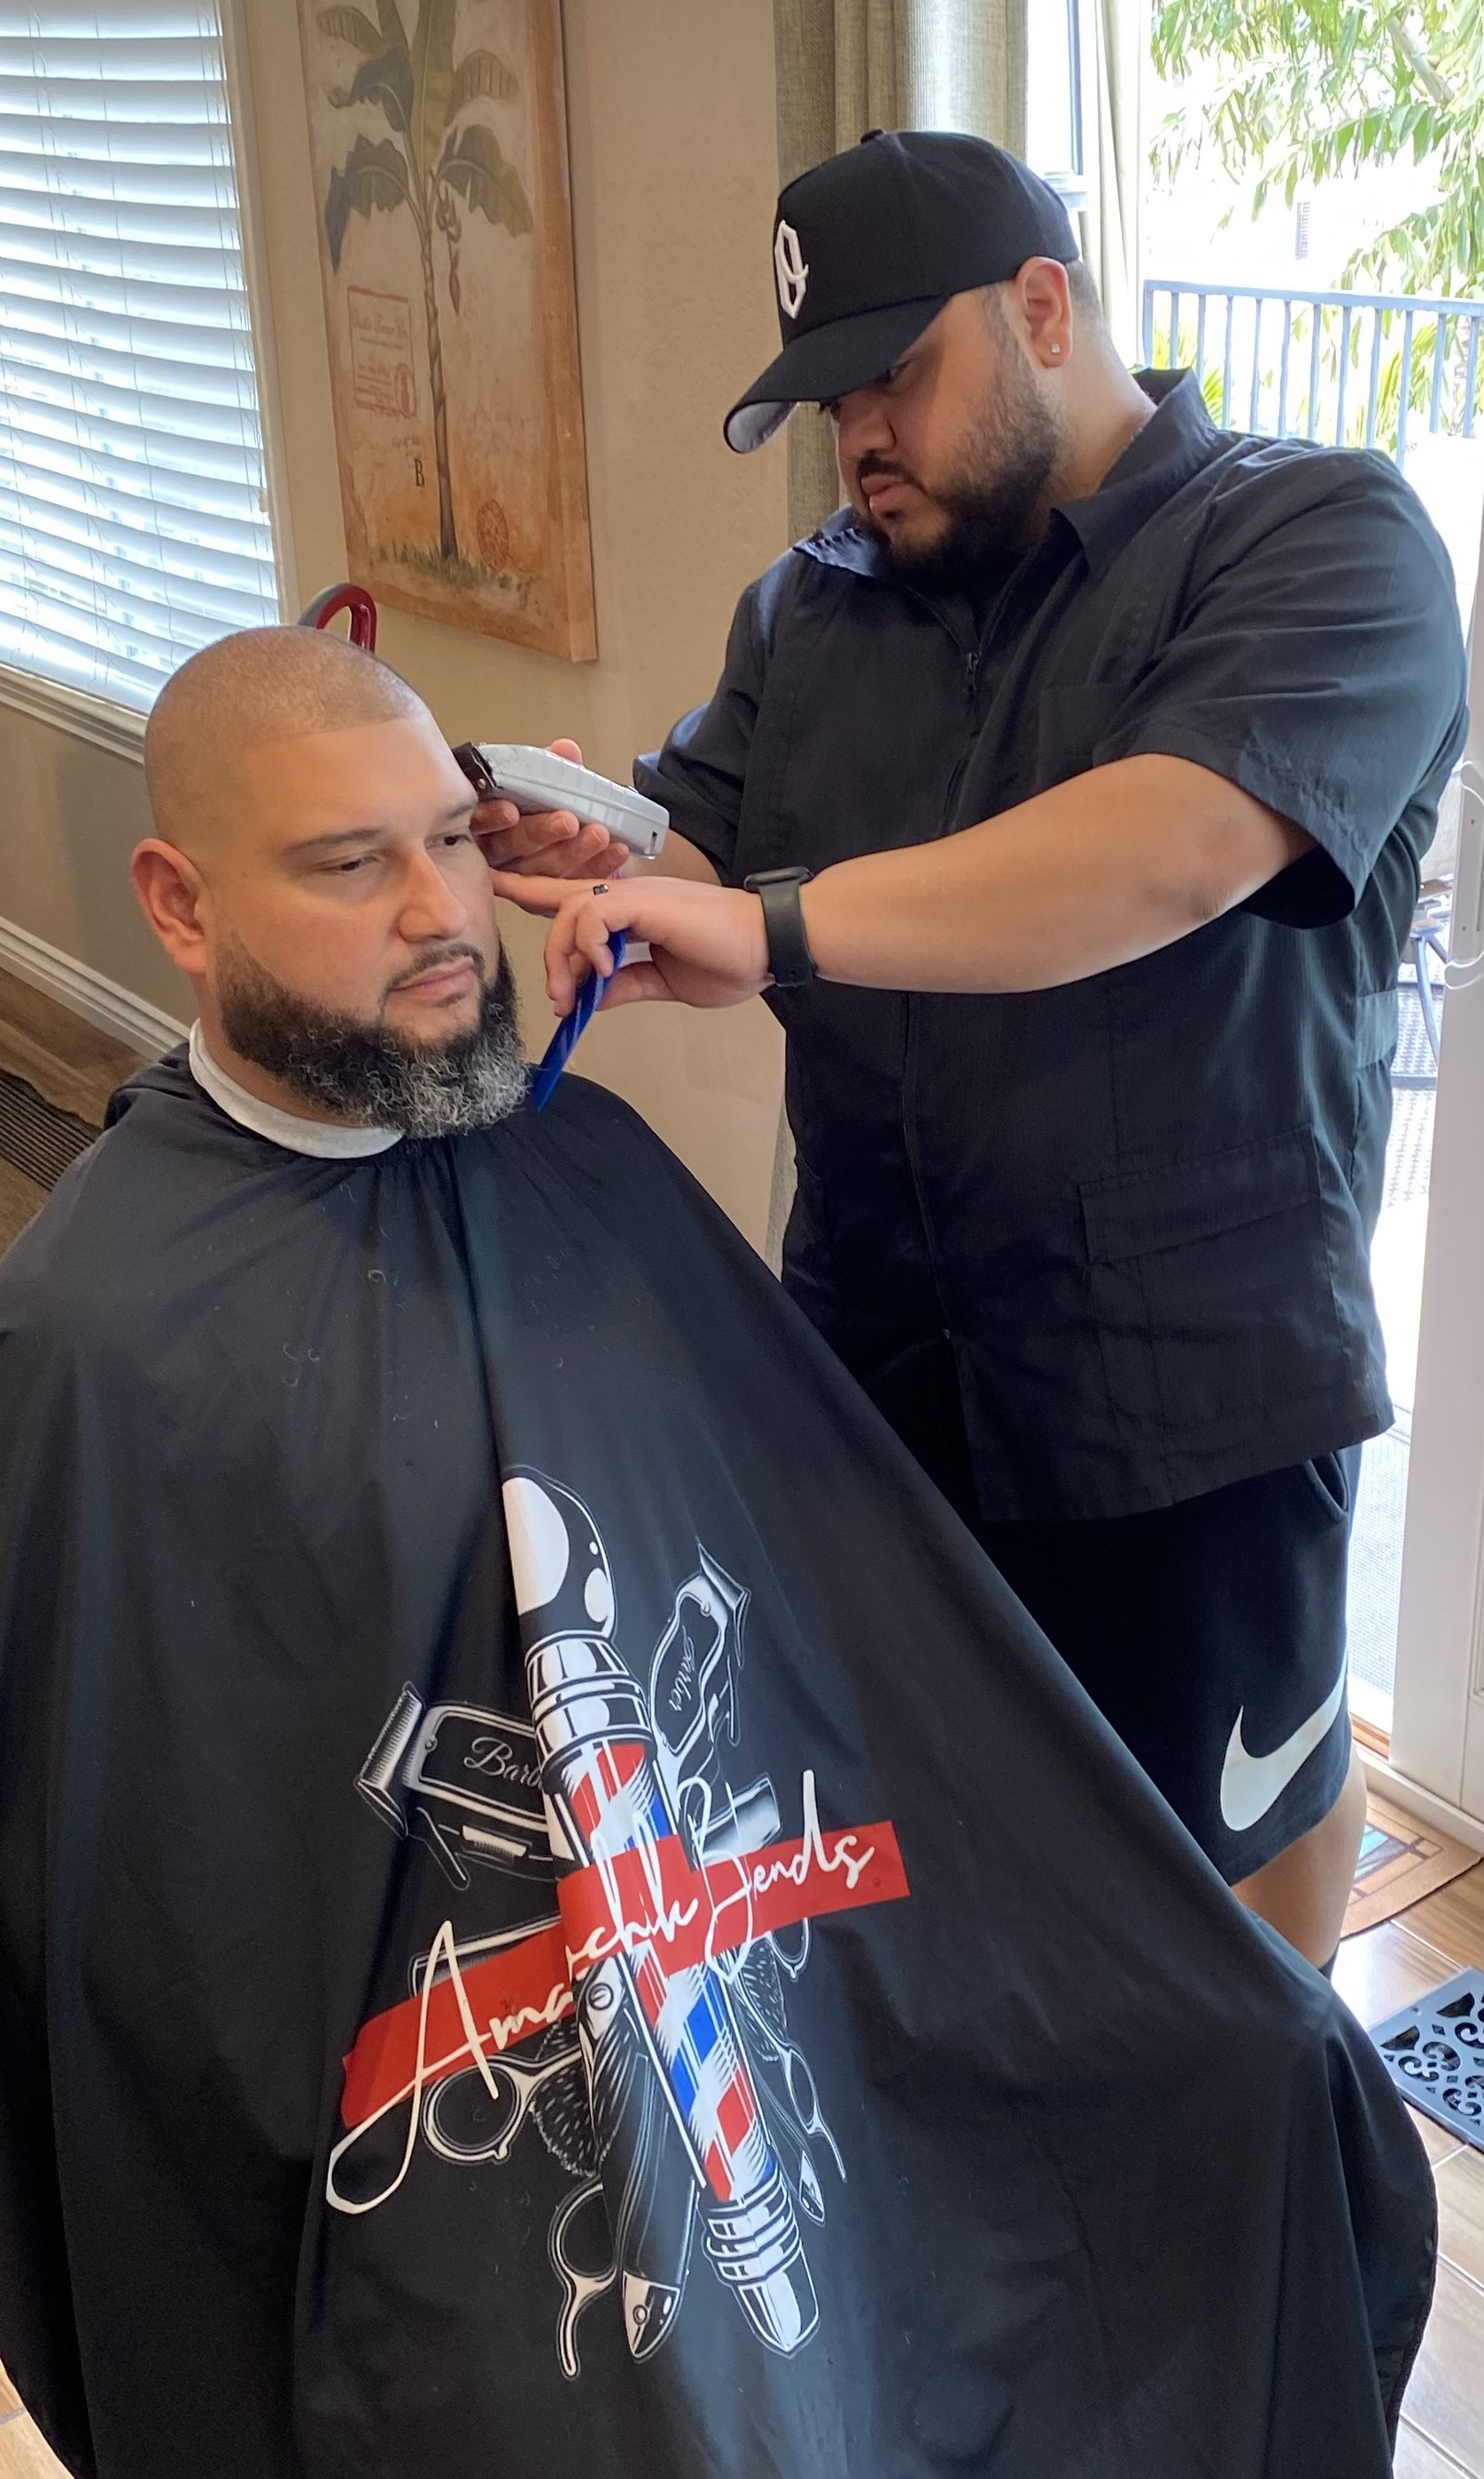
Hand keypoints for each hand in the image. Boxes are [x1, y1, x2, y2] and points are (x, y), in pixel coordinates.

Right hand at [470, 739, 630, 880]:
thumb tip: (565, 750)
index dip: (492, 818)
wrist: (564, 830)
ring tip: (599, 835)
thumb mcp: (541, 779)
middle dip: (540, 833)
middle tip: (567, 822)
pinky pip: (572, 883)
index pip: (480, 821)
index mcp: (486, 819)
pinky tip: (616, 852)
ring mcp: (522, 876)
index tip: (510, 811)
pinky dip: (597, 867)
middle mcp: (498, 850)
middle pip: (510, 848)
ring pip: (542, 870)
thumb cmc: (539, 801)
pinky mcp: (550, 893)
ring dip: (573, 853)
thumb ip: (549, 766)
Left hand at [488, 870, 770, 1014]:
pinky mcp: (643, 900)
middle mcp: (627, 895)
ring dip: (563, 958)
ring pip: (569, 912)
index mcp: (631, 911)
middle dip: (549, 957)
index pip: (570, 898)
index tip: (496, 888)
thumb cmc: (730, 960)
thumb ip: (623, 985)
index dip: (530, 892)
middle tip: (558, 1000)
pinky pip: (592, 914)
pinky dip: (587, 945)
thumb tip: (586, 1000)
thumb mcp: (663, 982)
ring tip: (573, 994)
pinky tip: (602, 970)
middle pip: (559, 910)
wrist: (768, 947)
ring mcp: (634, 894)